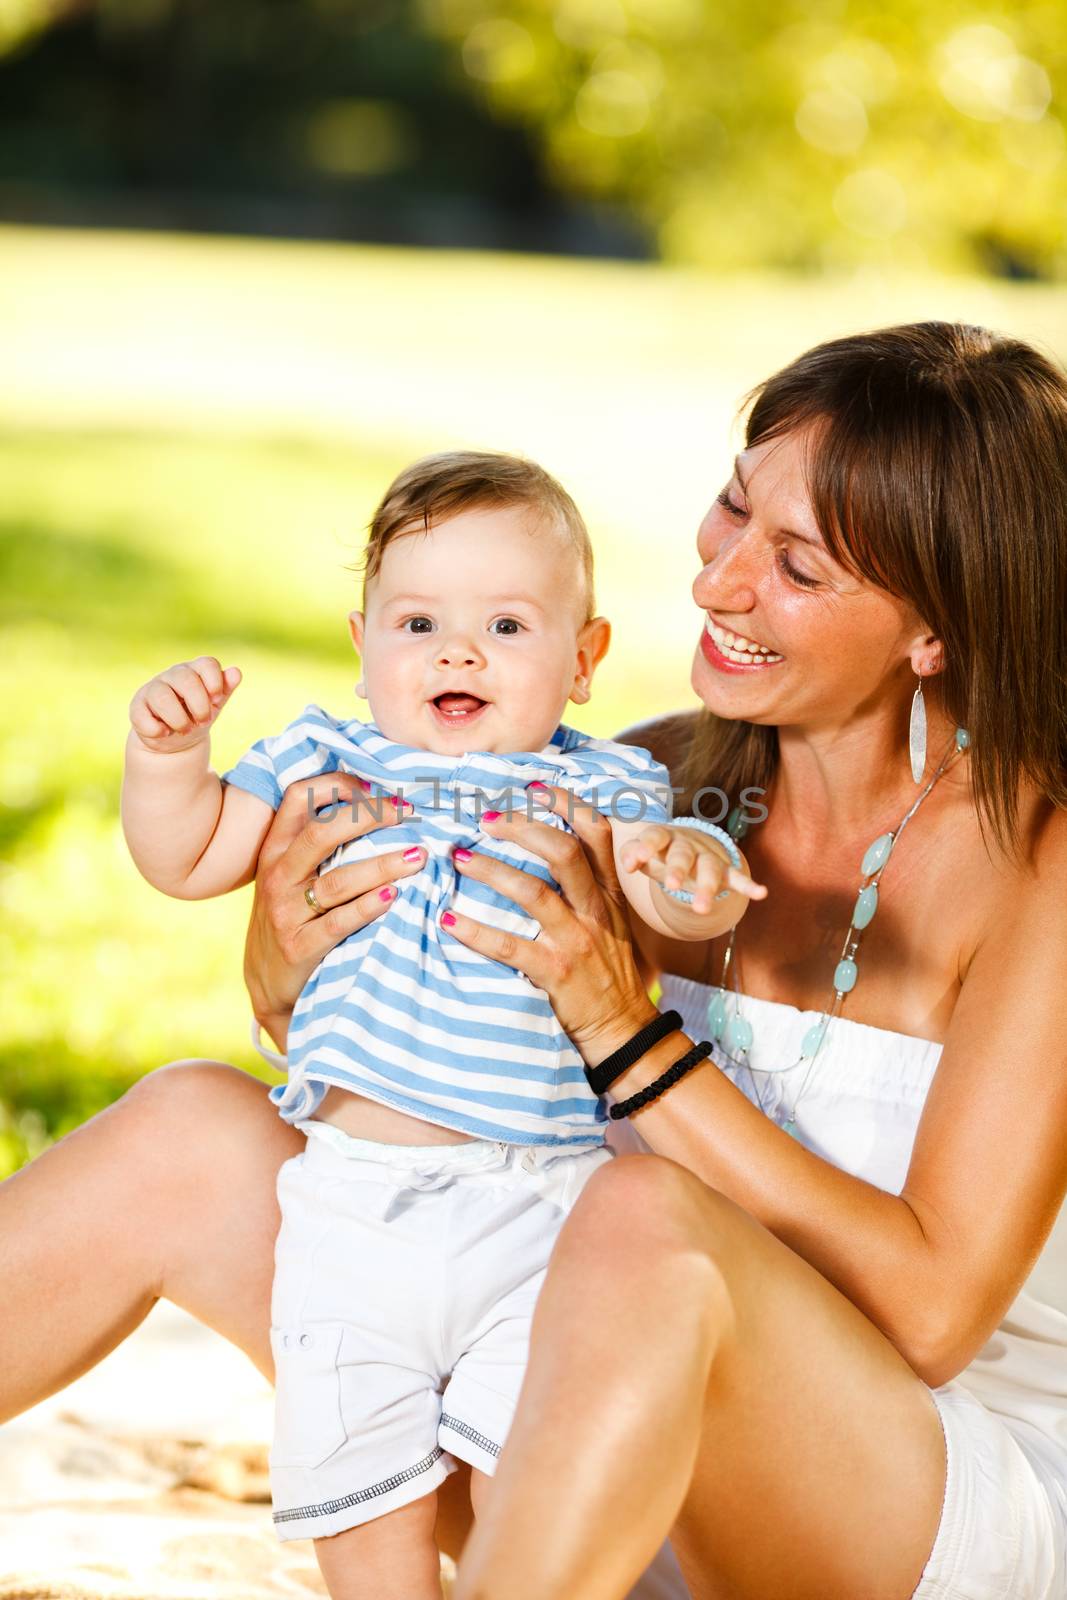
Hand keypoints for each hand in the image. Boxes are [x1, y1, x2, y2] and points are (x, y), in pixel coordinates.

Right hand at [129, 656, 241, 753]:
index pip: (207, 663)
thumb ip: (225, 688)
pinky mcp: (137, 707)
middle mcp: (173, 675)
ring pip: (162, 697)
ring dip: (179, 719)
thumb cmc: (198, 715)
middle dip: (199, 705)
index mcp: (195, 671)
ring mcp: (153, 689)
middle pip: (186, 679)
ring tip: (185, 730)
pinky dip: (156, 729)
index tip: (218, 700)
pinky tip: (165, 733)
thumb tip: (236, 672)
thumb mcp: (214, 704)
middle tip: (204, 721)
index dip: (215, 682)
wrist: (175, 739)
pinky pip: (142, 715)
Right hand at [244, 770, 423, 1050]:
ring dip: (384, 864)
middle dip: (370, 816)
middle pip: (323, 832)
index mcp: (276, 849)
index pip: (299, 797)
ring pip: (339, 879)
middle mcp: (278, 875)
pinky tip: (396, 895)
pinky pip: (340, 922)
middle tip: (409, 813)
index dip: (338, 784)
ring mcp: (286, 912)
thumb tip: (377, 801)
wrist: (269, 984)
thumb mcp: (291, 875)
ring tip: (419, 856)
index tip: (378, 786)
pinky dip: (369, 906)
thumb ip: (319, 843)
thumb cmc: (292, 918)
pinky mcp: (299, 947)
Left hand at [439, 786, 660, 1065]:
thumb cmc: (610, 974)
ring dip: (492, 871)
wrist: (624, 1030)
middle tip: (485, 819)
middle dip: (522, 828)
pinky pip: (511, 946)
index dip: (567, 804)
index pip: (598, 833)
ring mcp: (577, 941)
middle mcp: (597, 911)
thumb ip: (589, 890)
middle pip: (564, 852)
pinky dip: (477, 932)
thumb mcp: (613, 924)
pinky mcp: (557, 973)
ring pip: (534, 892)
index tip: (533, 788)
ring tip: (459, 858)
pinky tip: (450, 922)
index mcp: (610, 894)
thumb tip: (547, 853)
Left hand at [619, 823, 766, 915]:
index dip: (646, 847)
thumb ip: (631, 854)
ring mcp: (707, 856)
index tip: (638, 859)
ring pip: (710, 868)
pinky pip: (737, 877)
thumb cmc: (659, 851)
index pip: (655, 837)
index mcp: (664, 837)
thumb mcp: (643, 851)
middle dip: (679, 869)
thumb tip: (627, 864)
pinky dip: (749, 885)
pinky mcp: (724, 869)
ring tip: (701, 909)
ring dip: (707, 887)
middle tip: (673, 886)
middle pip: (683, 855)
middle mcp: (687, 844)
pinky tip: (761, 893)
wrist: (687, 842)